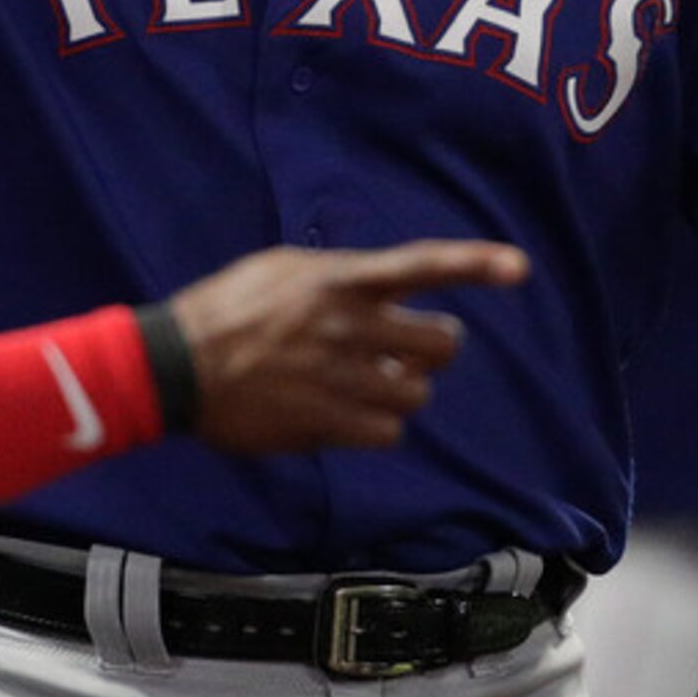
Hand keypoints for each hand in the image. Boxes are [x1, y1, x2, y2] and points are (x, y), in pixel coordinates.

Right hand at [168, 239, 527, 454]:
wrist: (177, 366)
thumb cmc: (225, 310)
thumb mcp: (280, 270)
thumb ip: (335, 277)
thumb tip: (376, 288)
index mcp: (339, 280)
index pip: (421, 265)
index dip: (475, 264)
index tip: (520, 268)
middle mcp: (350, 325)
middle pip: (440, 344)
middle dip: (431, 351)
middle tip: (405, 353)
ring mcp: (343, 376)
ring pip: (417, 393)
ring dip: (401, 391)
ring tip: (365, 385)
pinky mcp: (329, 422)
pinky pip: (389, 432)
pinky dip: (377, 426)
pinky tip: (346, 414)